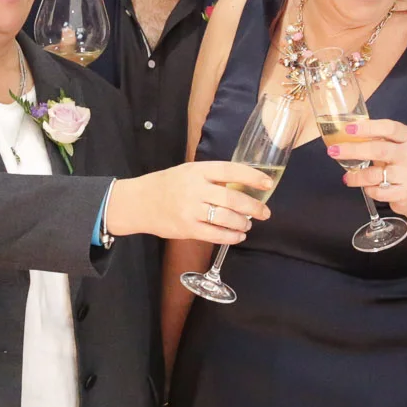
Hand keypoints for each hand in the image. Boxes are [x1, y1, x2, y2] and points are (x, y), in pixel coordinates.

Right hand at [105, 162, 272, 244]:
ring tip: (248, 224)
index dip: (252, 176)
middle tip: (265, 213)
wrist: (138, 202)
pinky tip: (237, 235)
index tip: (268, 183)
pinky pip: (215, 234)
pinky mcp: (187, 228)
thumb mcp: (188, 172)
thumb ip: (212, 177)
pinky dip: (231, 237)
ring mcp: (190, 209)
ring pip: (226, 218)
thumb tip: (243, 185)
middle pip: (233, 198)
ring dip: (243, 223)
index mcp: (197, 170)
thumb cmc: (167, 185)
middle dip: (254, 207)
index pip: (231, 170)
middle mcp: (195, 188)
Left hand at [320, 118, 406, 214]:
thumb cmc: (401, 164)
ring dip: (356, 176)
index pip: (389, 128)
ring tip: (348, 177)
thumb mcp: (396, 146)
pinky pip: (378, 192)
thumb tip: (346, 133)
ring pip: (375, 174)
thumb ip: (377, 139)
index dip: (367, 127)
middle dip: (353, 150)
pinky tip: (368, 188)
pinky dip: (368, 190)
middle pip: (378, 150)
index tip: (348, 129)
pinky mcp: (406, 192)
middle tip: (333, 151)